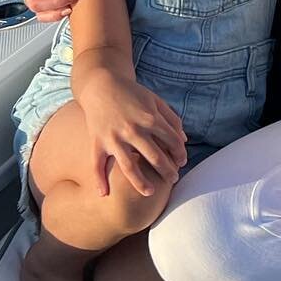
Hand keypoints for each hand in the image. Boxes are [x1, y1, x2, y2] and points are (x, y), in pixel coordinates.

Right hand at [81, 70, 185, 196]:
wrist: (101, 85)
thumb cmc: (132, 94)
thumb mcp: (156, 101)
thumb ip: (172, 119)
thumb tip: (184, 140)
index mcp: (150, 118)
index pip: (172, 141)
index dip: (180, 153)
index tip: (182, 162)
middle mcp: (133, 130)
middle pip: (155, 157)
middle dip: (167, 171)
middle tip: (173, 180)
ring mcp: (114, 138)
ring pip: (129, 166)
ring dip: (140, 182)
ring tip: (150, 193)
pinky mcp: (97, 142)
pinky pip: (96, 165)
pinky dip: (98, 180)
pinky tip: (104, 194)